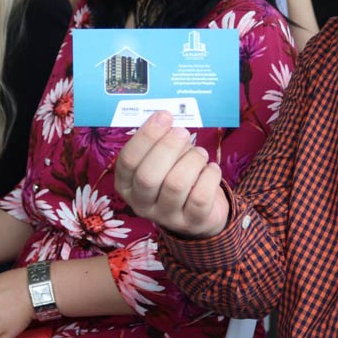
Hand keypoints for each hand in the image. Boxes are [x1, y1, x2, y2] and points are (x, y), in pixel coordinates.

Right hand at [115, 111, 228, 237]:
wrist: (200, 213)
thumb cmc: (176, 175)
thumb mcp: (163, 159)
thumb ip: (160, 141)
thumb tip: (166, 119)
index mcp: (127, 185)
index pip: (128, 161)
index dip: (146, 136)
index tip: (164, 115)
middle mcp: (141, 204)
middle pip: (149, 176)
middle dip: (168, 147)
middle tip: (182, 132)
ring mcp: (166, 216)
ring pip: (176, 184)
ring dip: (192, 160)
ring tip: (200, 153)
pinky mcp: (191, 222)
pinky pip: (201, 197)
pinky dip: (210, 176)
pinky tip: (211, 169)